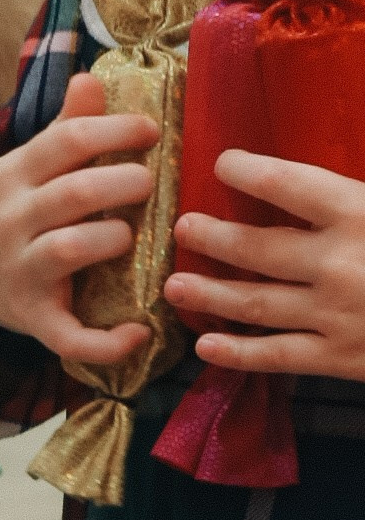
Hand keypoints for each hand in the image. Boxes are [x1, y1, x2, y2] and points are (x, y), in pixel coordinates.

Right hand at [0, 69, 156, 364]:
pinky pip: (70, 335)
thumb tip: (91, 78)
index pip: (68, 141)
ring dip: (111, 240)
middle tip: (152, 183)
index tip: (152, 131)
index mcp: (15, 175)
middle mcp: (13, 220)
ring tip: (132, 237)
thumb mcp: (27, 166)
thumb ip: (64, 127)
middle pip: (74, 193)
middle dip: (123, 183)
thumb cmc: (13, 212)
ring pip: (68, 250)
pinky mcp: (33, 317)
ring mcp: (20, 270)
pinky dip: (107, 341)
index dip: (116, 131)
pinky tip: (140, 332)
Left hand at [168, 152, 364, 375]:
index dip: (250, 172)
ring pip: (255, 302)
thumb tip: (346, 161)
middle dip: (214, 238)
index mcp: (362, 213)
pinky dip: (237, 353)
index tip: (222, 164)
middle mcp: (340, 262)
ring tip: (174, 285)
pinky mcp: (340, 358)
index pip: (290, 184)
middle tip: (183, 228)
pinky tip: (205, 345)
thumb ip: (362, 194)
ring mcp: (336, 315)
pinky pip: (277, 356)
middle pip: (259, 248)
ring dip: (210, 292)